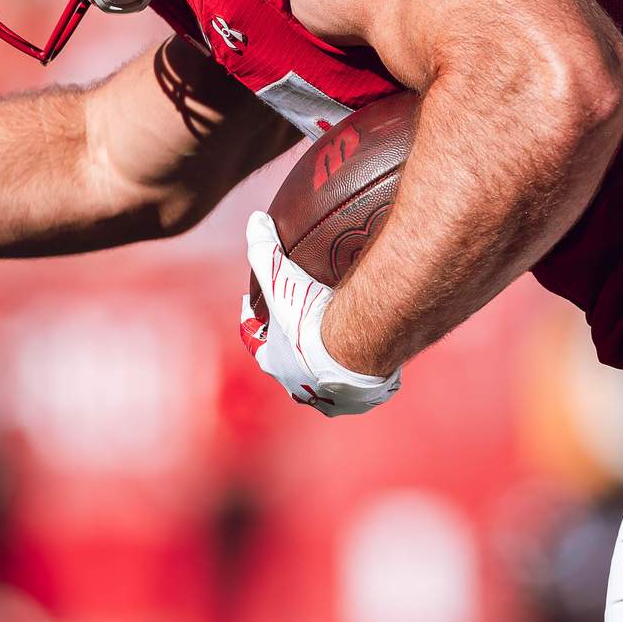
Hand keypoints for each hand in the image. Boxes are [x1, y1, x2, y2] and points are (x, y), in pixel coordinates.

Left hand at [238, 211, 399, 415]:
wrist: (357, 352)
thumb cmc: (314, 319)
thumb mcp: (282, 281)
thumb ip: (264, 250)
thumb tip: (254, 220)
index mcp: (276, 363)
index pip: (256, 345)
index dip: (252, 326)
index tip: (253, 310)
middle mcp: (300, 388)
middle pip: (290, 368)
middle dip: (291, 351)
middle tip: (301, 328)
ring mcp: (331, 398)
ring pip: (325, 384)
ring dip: (327, 369)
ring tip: (339, 346)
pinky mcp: (362, 401)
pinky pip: (359, 388)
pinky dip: (361, 376)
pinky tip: (370, 360)